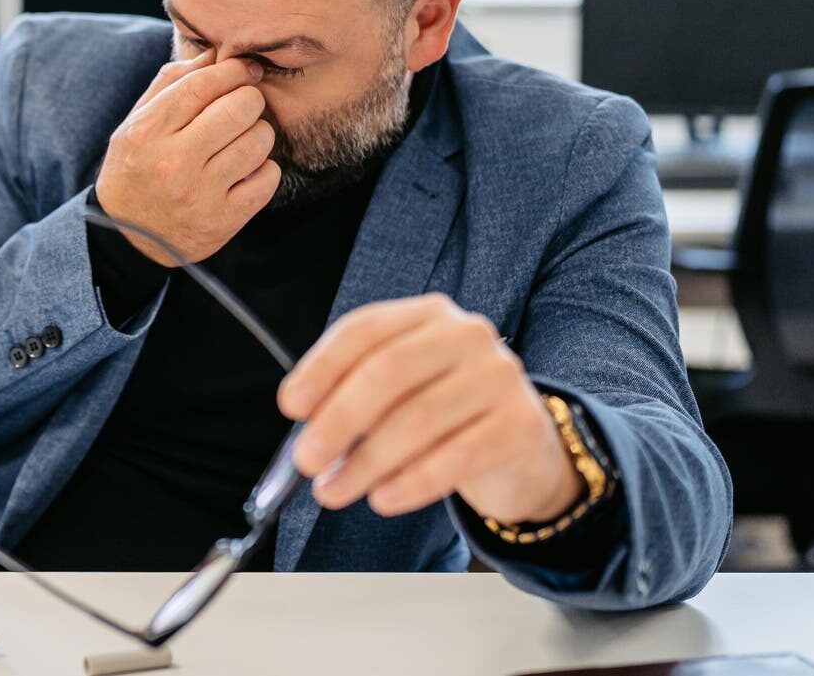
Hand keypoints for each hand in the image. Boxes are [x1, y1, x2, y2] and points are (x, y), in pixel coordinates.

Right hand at [94, 49, 279, 265]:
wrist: (127, 237)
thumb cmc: (136, 169)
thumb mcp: (137, 123)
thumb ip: (172, 84)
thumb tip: (216, 54)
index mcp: (148, 133)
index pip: (203, 85)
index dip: (233, 70)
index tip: (245, 70)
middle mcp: (173, 163)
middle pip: (239, 108)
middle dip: (250, 100)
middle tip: (244, 107)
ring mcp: (200, 194)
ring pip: (259, 141)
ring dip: (259, 134)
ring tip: (243, 141)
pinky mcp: (223, 220)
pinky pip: (268, 178)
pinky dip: (265, 170)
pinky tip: (247, 171)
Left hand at [275, 294, 582, 522]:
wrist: (522, 447)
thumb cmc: (445, 416)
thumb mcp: (400, 391)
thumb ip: (354, 395)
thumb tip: (305, 423)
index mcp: (428, 315)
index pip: (365, 329)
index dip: (321, 368)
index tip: (291, 407)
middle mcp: (467, 336)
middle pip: (387, 372)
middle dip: (337, 421)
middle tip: (306, 460)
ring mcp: (499, 377)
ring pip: (417, 420)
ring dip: (365, 463)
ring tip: (334, 491)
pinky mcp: (520, 424)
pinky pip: (454, 458)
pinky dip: (409, 484)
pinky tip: (382, 500)